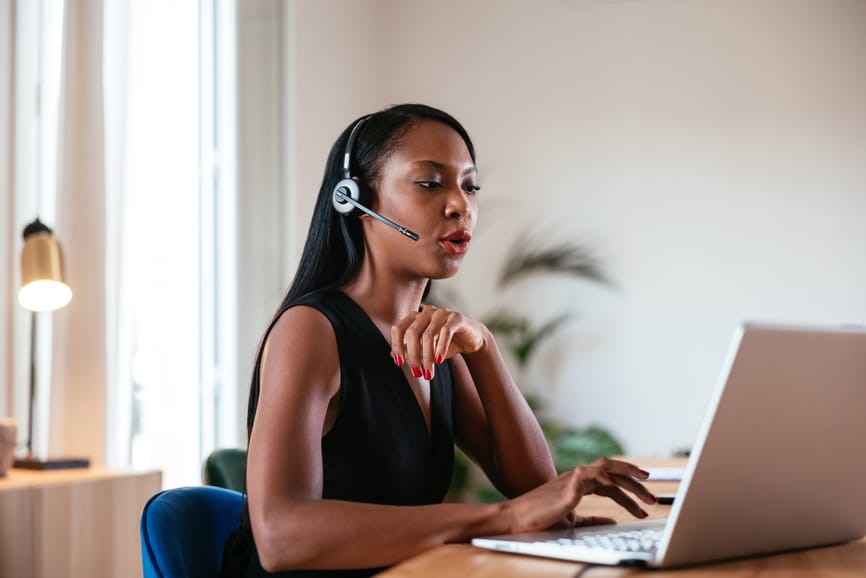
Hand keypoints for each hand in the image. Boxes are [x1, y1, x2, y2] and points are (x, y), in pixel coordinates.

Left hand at [390, 305, 486, 379]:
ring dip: (426, 357)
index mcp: (415, 317)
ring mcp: (441, 313)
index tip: (399, 363)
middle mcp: (426, 312)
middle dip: (413, 356)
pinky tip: (439, 361)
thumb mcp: (425, 349)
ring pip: (428, 335)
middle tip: (417, 373)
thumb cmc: (445, 344)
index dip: (397, 346)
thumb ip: (410, 350)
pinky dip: (440, 348)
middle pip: (412, 333)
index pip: (399, 328)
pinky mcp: (456, 317)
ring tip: (428, 373)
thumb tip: (392, 355)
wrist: (471, 340)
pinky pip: (445, 332)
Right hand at [499, 458, 656, 533]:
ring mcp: (572, 479)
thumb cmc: (540, 520)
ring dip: (628, 479)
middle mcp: (577, 476)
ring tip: (646, 491)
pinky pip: (592, 478)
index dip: (629, 488)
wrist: (515, 520)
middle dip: (635, 477)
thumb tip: (614, 520)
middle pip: (612, 467)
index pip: (610, 479)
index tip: (645, 499)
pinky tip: (619, 492)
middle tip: (653, 490)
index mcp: (578, 482)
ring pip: (606, 469)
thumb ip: (593, 518)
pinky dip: (608, 481)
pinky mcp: (568, 488)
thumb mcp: (572, 521)